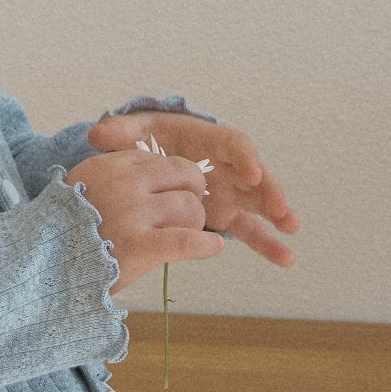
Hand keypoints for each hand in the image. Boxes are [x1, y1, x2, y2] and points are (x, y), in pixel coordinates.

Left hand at [85, 112, 300, 266]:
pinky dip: (267, 242)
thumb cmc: (148, 139)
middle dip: (269, 190)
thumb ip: (120, 133)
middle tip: (280, 209)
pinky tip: (286, 258)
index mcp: (207, 139)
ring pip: (258, 203)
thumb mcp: (135, 132)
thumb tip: (98, 133)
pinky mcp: (226, 211)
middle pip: (255, 174)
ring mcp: (229, 189)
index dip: (243, 156)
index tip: (252, 171)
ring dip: (276, 216)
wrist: (152, 155)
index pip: (233, 143)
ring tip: (292, 232)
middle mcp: (225, 164)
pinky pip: (250, 227)